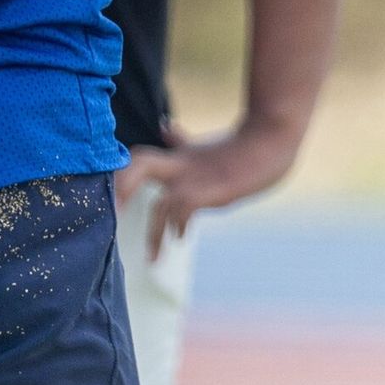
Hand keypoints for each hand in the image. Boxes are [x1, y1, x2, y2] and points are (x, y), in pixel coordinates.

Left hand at [116, 120, 303, 258]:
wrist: (271, 139)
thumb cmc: (241, 144)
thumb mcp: (204, 145)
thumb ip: (181, 142)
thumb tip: (165, 127)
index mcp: (177, 157)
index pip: (140, 160)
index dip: (123, 177)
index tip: (115, 204)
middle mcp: (182, 164)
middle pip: (140, 164)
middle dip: (122, 187)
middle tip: (113, 215)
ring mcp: (198, 176)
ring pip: (163, 199)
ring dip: (155, 231)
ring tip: (152, 257)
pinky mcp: (216, 189)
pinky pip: (186, 207)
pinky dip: (180, 223)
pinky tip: (180, 237)